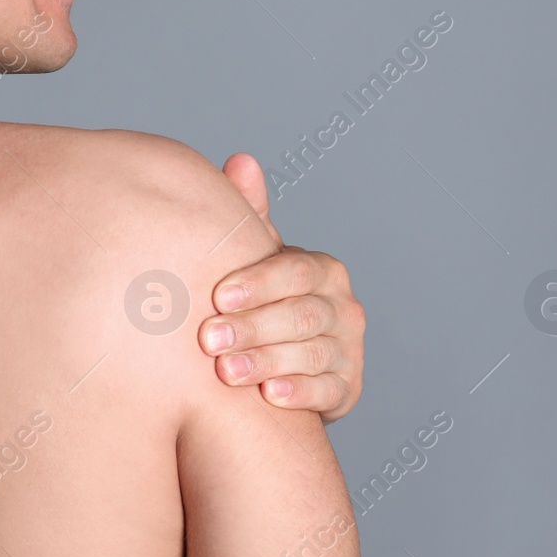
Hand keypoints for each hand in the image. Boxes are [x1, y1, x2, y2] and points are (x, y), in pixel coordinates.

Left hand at [197, 153, 365, 422]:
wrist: (276, 361)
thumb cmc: (259, 300)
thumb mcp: (255, 261)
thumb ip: (251, 218)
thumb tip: (241, 161)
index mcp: (321, 270)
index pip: (296, 271)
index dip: (259, 283)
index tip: (218, 295)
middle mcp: (344, 307)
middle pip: (302, 314)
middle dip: (253, 326)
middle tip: (208, 339)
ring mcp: (349, 350)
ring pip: (312, 354)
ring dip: (267, 361)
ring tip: (226, 372)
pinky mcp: (347, 389)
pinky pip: (327, 391)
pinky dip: (299, 393)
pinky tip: (269, 396)